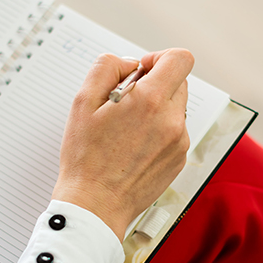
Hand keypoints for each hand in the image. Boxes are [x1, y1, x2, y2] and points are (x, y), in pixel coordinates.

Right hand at [52, 48, 193, 241]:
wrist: (95, 205)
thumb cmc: (85, 159)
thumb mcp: (82, 102)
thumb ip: (106, 68)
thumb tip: (129, 64)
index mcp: (150, 102)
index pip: (180, 59)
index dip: (160, 57)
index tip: (142, 69)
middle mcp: (171, 121)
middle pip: (178, 82)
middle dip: (154, 84)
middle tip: (125, 102)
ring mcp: (178, 142)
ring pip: (175, 107)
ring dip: (155, 108)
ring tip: (126, 128)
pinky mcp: (178, 159)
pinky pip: (174, 131)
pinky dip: (158, 130)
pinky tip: (133, 145)